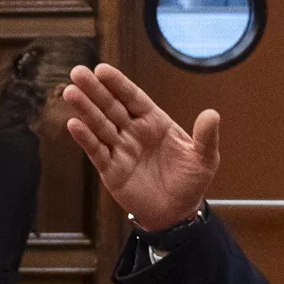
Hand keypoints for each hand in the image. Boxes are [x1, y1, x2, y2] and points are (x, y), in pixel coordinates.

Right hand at [61, 63, 221, 232]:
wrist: (177, 213)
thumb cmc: (190, 182)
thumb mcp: (204, 158)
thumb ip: (206, 137)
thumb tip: (212, 114)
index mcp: (154, 122)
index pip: (133, 98)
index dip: (118, 84)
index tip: (102, 69)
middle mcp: (134, 132)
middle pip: (111, 106)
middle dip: (95, 90)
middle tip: (78, 72)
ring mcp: (120, 149)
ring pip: (100, 125)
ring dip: (85, 109)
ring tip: (71, 92)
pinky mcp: (111, 170)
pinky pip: (96, 151)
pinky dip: (85, 138)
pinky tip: (74, 124)